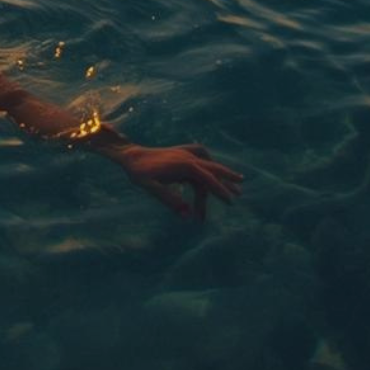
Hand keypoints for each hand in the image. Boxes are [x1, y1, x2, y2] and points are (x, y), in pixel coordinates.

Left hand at [115, 143, 243, 220]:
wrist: (130, 155)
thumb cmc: (139, 172)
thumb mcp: (151, 188)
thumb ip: (169, 200)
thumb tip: (187, 215)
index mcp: (184, 164)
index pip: (208, 180)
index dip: (220, 191)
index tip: (231, 202)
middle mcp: (188, 157)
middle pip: (213, 169)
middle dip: (227, 180)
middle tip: (240, 192)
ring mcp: (186, 154)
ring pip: (207, 168)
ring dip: (217, 179)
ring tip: (231, 187)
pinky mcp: (182, 154)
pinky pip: (201, 162)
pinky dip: (209, 170)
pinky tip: (213, 171)